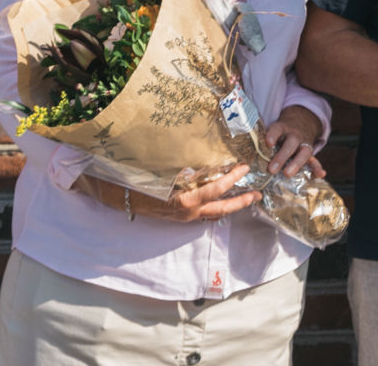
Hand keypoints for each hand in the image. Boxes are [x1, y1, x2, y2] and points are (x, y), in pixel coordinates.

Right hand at [134, 165, 260, 222]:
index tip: (245, 168)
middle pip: (222, 209)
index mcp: (185, 201)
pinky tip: (224, 200)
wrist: (120, 197)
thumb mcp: (164, 174)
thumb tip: (206, 160)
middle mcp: (188, 212)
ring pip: (214, 213)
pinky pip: (203, 213)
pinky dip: (216, 207)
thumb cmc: (140, 182)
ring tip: (246, 197)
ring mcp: (184, 217)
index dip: (232, 179)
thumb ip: (187, 170)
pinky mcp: (180, 217)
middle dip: (242, 202)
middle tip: (258, 195)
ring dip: (231, 205)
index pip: (216, 190)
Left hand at [264, 105, 324, 178]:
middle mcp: (294, 135)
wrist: (301, 122)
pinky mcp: (309, 151)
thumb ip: (261, 142)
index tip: (268, 143)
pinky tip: (320, 174)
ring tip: (288, 174)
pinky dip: (317, 167)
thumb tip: (243, 160)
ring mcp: (303, 143)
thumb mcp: (272, 131)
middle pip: (290, 143)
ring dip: (296, 163)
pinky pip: (314, 159)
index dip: (273, 135)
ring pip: (303, 152)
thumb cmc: (279, 133)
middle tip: (272, 169)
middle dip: (281, 157)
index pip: (277, 129)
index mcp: (282, 128)